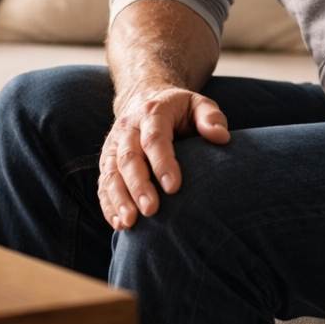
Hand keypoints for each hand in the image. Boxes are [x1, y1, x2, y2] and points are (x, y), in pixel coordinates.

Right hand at [98, 86, 229, 229]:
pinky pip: (103, 183)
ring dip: (119, 199)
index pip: (154, 138)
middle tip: (151, 210)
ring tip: (130, 222)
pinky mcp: (107, 161)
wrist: (145, 99)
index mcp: (152, 113)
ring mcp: (114, 145)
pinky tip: (118, 224)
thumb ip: (210, 117)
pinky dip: (108, 204)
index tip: (174, 187)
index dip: (162, 162)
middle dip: (139, 186)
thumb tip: (221, 137)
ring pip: (111, 173)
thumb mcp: (197, 104)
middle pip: (129, 158)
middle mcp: (128, 128)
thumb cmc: (178, 109)